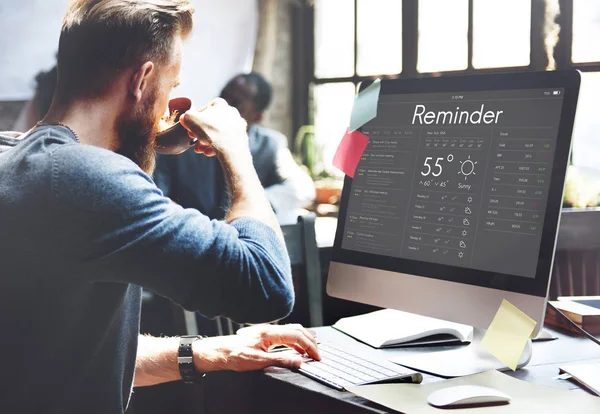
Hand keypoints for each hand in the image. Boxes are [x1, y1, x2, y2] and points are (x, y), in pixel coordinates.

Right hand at [179, 98, 248, 157]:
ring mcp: (238, 125)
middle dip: (200, 133)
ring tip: (200, 149)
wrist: (231, 148)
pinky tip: (209, 153)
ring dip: (207, 142)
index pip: (204, 110)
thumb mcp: (190, 119)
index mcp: (220, 104)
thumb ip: (186, 116)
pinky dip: (217, 147)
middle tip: (194, 141)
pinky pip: (226, 141)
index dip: (194, 120)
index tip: (189, 129)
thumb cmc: (211, 131)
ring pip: (218, 133)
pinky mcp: (241, 138)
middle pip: (211, 123)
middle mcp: (232, 112)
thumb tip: (185, 118)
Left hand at [193, 324, 319, 372]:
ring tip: (311, 350)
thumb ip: (280, 360)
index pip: (297, 336)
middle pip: (297, 329)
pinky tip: (296, 348)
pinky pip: (285, 334)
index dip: (309, 346)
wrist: (218, 352)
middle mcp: (269, 329)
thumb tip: (298, 361)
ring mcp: (266, 331)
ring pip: (291, 330)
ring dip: (304, 339)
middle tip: (317, 354)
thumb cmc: (233, 355)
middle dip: (310, 341)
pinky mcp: (264, 335)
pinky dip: (295, 340)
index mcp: (269, 333)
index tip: (316, 356)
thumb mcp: (258, 362)